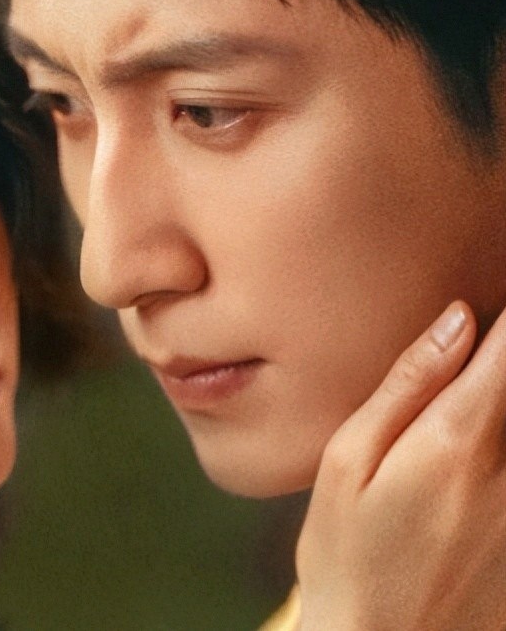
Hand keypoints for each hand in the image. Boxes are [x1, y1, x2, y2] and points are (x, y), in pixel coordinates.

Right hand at [297, 300, 505, 630]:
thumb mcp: (349, 459)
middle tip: (482, 326)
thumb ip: (406, 386)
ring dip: (500, 388)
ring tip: (463, 387)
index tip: (499, 286)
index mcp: (454, 441)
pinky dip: (499, 429)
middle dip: (505, 345)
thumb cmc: (344, 547)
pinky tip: (465, 434)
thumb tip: (459, 319)